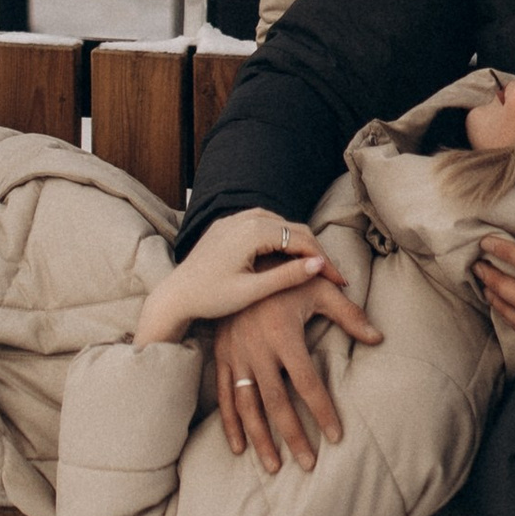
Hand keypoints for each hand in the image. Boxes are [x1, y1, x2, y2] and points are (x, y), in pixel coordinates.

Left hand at [137, 208, 326, 346]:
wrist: (175, 295)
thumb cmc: (211, 298)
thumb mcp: (253, 291)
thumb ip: (287, 276)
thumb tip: (318, 264)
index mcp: (252, 232)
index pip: (301, 240)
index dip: (323, 260)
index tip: (339, 280)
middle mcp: (243, 217)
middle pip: (293, 228)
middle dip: (315, 251)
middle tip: (333, 275)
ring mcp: (234, 218)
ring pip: (279, 224)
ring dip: (299, 243)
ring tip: (315, 266)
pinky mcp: (226, 225)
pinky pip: (262, 223)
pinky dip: (280, 237)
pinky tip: (288, 254)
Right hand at [212, 274, 382, 474]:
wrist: (242, 263)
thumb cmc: (287, 277)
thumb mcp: (320, 289)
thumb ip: (350, 315)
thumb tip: (379, 338)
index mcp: (283, 335)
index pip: (307, 383)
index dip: (323, 411)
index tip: (336, 436)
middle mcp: (257, 349)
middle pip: (276, 403)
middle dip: (292, 436)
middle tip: (308, 464)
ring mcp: (235, 355)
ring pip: (247, 405)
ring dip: (260, 438)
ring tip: (274, 466)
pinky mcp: (221, 356)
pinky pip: (224, 395)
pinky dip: (230, 424)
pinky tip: (240, 448)